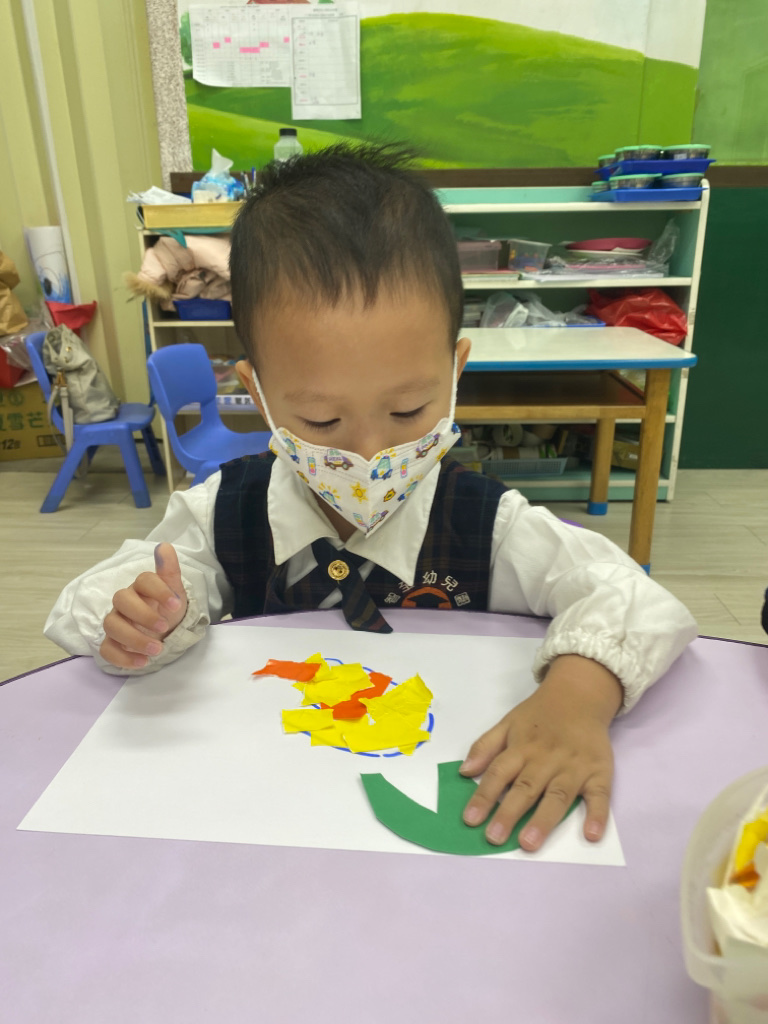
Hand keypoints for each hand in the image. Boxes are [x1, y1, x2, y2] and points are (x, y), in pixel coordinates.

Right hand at [100, 543, 186, 668]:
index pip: (143, 580)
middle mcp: (125, 603)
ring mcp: (116, 622)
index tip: (176, 604)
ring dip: (134, 639)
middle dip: (143, 615)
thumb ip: (170, 570)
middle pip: (121, 600)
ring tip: (158, 649)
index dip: (159, 590)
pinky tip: (142, 662)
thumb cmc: (168, 610)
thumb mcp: (175, 591)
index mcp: (141, 587)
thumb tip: (164, 546)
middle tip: (164, 628)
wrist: (167, 633)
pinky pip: (106, 649)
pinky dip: (122, 658)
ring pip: (111, 625)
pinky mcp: (112, 643)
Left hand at [460, 655, 621, 851]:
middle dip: (509, 813)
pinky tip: (591, 834)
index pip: (499, 773)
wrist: (580, 695)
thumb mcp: (507, 723)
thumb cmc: (539, 716)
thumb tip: (464, 771)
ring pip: (558, 796)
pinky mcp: (599, 773)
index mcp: (522, 747)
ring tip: (529, 843)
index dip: (484, 796)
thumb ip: (485, 746)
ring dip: (544, 820)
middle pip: (526, 788)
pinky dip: (598, 815)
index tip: (470, 820)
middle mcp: (547, 759)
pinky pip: (600, 796)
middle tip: (494, 838)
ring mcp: (574, 767)